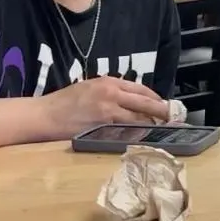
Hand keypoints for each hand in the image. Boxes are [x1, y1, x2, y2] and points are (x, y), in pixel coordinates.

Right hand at [36, 75, 169, 139]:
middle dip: (162, 112)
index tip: (165, 106)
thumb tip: (130, 102)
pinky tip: (143, 138)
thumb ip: (111, 92)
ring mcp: (108, 110)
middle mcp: (112, 93)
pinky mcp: (102, 125)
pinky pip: (126, 131)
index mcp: (109, 82)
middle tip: (174, 119)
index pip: (141, 90)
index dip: (156, 99)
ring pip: (139, 118)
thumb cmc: (64, 102)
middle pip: (146, 102)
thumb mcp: (90, 88)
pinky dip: (136, 134)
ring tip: (162, 131)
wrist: (44, 114)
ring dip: (152, 125)